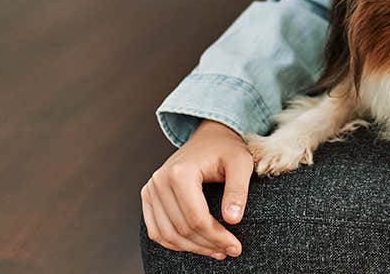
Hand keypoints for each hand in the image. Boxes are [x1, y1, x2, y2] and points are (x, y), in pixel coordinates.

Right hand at [141, 119, 253, 260]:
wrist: (208, 138)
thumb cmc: (227, 150)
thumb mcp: (241, 163)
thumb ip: (238, 190)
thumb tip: (233, 219)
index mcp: (181, 173)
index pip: (197, 218)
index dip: (217, 237)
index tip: (236, 247)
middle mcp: (160, 181)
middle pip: (182, 229)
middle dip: (207, 245)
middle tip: (230, 251)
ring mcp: (151, 189)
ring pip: (167, 234)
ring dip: (192, 248)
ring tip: (216, 251)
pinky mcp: (148, 196)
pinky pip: (156, 230)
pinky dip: (174, 243)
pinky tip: (196, 245)